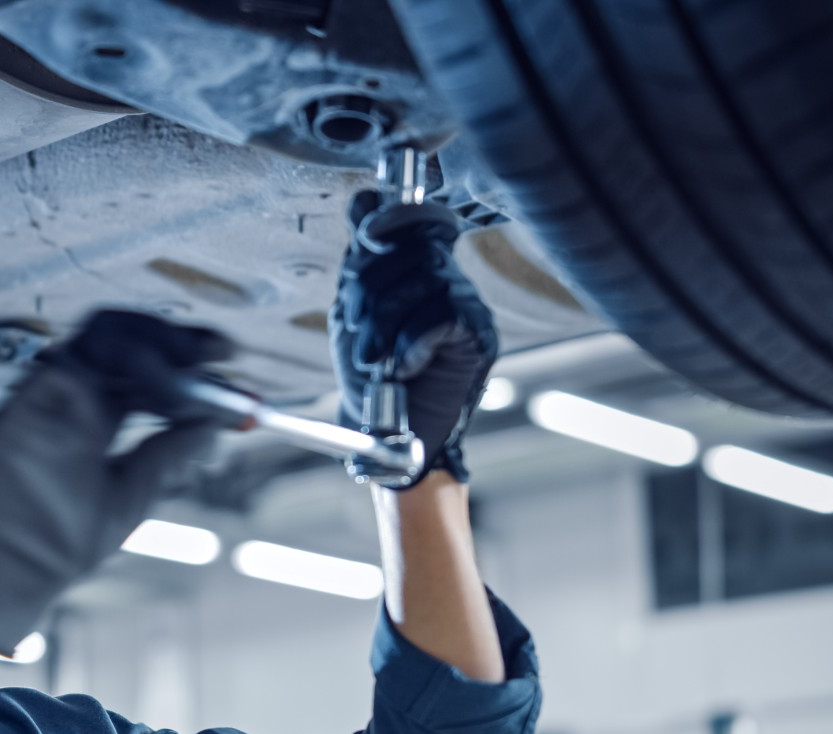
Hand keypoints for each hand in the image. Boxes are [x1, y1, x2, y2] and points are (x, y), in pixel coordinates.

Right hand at [0, 310, 230, 655]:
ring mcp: (49, 395)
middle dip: (180, 341)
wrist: (2, 576)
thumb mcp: (129, 496)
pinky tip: (164, 392)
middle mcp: (70, 398)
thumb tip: (216, 426)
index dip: (187, 361)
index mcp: (93, 417)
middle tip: (222, 352)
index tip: (229, 363)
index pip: (144, 369)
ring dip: (159, 346)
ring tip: (197, 372)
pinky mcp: (31, 397)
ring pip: (108, 335)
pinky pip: (83, 355)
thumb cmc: (51, 546)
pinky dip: (131, 361)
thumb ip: (168, 455)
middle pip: (129, 341)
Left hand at [330, 190, 499, 482]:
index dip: (392, 219)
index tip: (367, 237)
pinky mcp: (479, 335)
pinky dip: (411, 343)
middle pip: (411, 249)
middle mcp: (447, 279)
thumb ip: (360, 263)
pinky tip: (402, 367)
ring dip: (384, 324)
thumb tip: (364, 200)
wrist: (388, 434)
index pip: (415, 218)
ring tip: (372, 360)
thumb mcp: (353, 312)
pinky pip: (442, 315)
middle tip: (357, 333)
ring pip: (425, 280)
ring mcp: (467, 304)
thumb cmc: (370, 378)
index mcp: (417, 269)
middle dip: (370, 290)